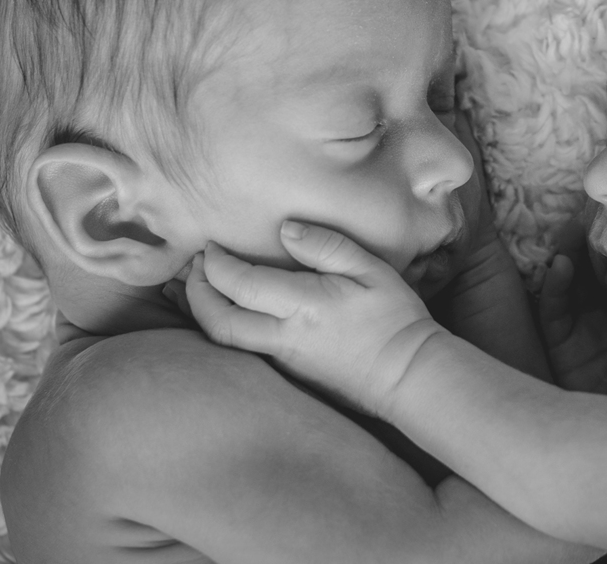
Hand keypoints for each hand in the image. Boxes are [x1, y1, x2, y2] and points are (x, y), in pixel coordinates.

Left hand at [184, 222, 444, 417]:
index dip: (216, 263)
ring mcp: (284, 360)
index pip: (240, 283)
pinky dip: (224, 328)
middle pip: (217, 320)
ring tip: (203, 286)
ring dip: (204, 312)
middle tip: (196, 267)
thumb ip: (326, 246)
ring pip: (223, 341)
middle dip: (197, 291)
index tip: (211, 246)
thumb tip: (285, 229)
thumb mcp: (371, 270)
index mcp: (304, 305)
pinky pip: (242, 351)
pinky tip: (228, 311)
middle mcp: (285, 337)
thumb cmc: (395, 319)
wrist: (410, 376)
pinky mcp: (289, 374)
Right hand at [538, 222, 606, 393]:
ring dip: (567, 253)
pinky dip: (554, 287)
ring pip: (569, 282)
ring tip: (570, 230)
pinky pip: (553, 313)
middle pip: (591, 267)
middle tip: (589, 211)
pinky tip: (561, 266)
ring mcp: (584, 329)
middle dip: (587, 238)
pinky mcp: (564, 349)